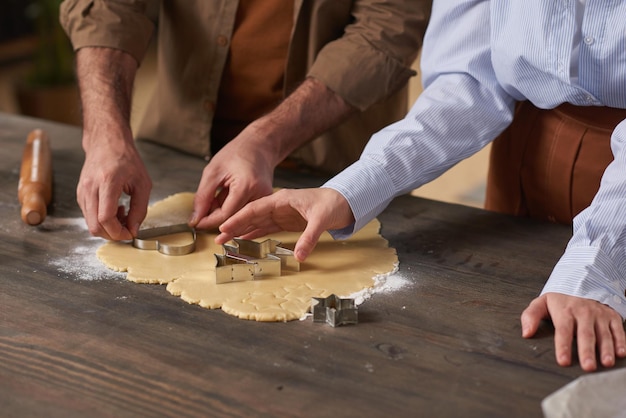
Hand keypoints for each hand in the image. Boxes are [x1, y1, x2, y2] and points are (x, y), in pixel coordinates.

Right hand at [77, 130, 151, 239]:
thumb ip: (140, 209)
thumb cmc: (126, 158)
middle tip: (128, 227)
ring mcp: (82, 191)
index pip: (105, 218)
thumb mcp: (143, 183)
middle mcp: (90, 188)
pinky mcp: (80, 194)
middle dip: (113, 234)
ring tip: (122, 213)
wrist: (106, 142)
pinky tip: (114, 208)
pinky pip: (88, 216)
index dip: (118, 232)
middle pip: (95, 226)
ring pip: (90, 224)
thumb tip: (134, 230)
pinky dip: (101, 219)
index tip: (130, 233)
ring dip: (108, 227)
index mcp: (107, 182)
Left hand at [190, 78, 355, 230]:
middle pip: (234, 219)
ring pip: (240, 218)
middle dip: (216, 219)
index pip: (226, 215)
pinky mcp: (266, 202)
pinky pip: (247, 213)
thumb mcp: (213, 172)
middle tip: (202, 212)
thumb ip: (203, 197)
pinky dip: (233, 211)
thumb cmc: (238, 153)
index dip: (209, 221)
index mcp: (247, 186)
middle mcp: (261, 196)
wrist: (260, 145)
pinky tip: (224, 200)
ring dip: (224, 215)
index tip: (196, 222)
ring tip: (214, 199)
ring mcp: (266, 200)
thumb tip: (196, 219)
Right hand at [216, 188, 354, 260]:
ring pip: (257, 222)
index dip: (239, 218)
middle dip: (235, 226)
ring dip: (242, 230)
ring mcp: (282, 213)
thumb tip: (299, 257)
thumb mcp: (321, 220)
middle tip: (219, 238)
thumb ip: (309, 238)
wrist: (346, 201)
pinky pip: (268, 228)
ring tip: (227, 240)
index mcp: (282, 199)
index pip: (255, 208)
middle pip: (252, 215)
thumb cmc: (333, 204)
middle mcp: (279, 205)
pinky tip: (245, 239)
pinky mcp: (288, 221)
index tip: (225, 227)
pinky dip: (256, 234)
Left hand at [521, 292, 625, 370]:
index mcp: (565, 311)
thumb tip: (526, 332)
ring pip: (603, 333)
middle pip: (585, 334)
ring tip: (606, 362)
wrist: (582, 282)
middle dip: (587, 351)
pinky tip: (621, 353)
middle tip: (587, 366)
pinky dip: (621, 341)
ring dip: (606, 349)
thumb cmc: (560, 300)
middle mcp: (584, 313)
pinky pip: (618, 330)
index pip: (563, 331)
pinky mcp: (612, 316)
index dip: (563, 346)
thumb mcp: (541, 303)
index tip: (563, 361)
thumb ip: (531, 316)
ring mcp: (599, 315)